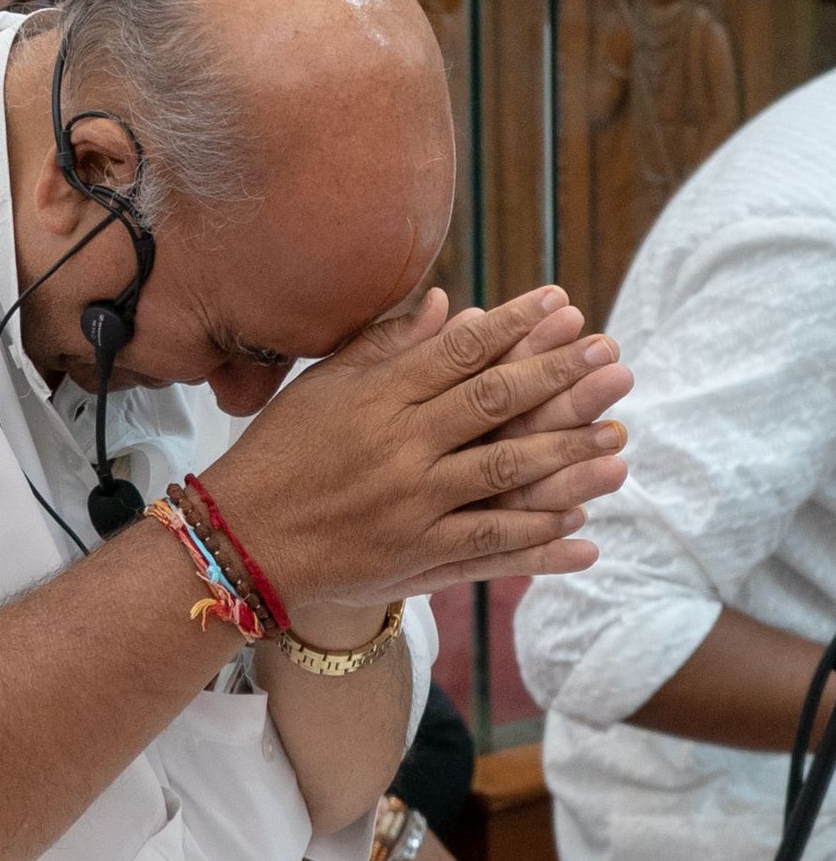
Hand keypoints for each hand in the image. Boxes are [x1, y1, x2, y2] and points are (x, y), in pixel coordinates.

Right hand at [203, 284, 627, 612]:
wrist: (242, 542)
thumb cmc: (279, 454)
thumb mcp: (321, 388)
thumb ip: (383, 345)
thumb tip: (445, 302)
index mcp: (377, 400)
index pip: (460, 352)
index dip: (516, 325)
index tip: (564, 304)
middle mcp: (401, 450)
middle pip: (494, 405)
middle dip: (559, 379)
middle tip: (613, 358)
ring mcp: (414, 508)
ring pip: (505, 476)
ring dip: (568, 457)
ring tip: (618, 438)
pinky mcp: (418, 559)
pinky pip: (492, 547)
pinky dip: (541, 541)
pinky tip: (586, 531)